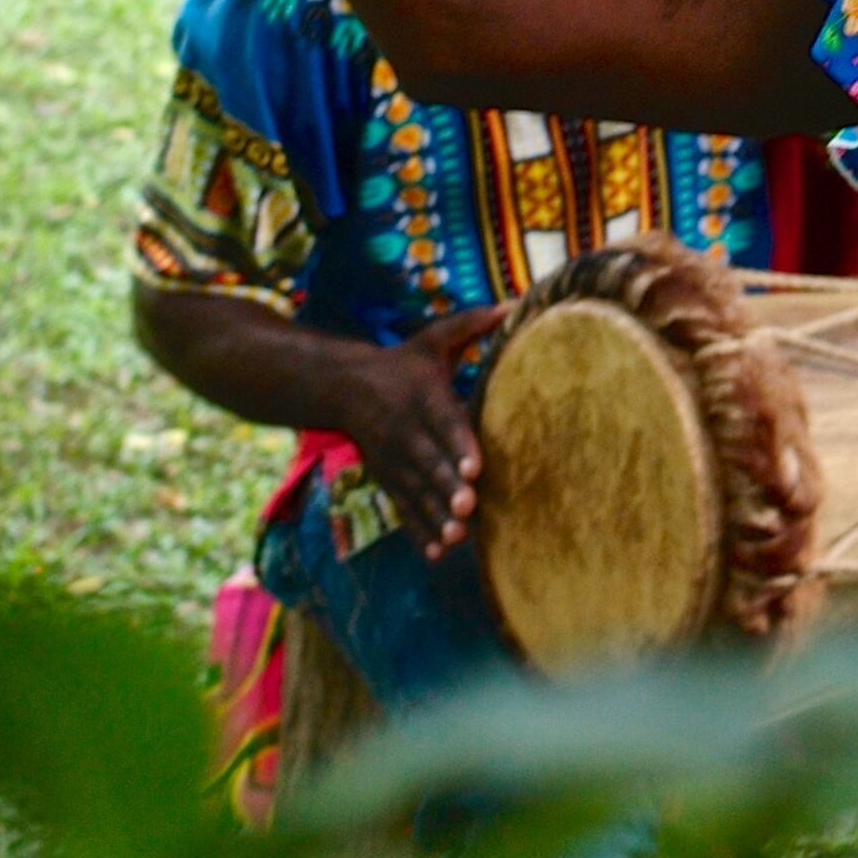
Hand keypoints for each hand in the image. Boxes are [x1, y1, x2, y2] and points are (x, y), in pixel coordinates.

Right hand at [345, 301, 506, 556]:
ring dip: (435, 516)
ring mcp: (395, 459)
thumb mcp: (431, 339)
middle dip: (448, 488)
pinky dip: (419, 531)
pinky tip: (438, 553)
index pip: (443, 422)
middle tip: (468, 508)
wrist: (342, 386)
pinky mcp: (388, 479)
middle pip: (430, 463)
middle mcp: (407, 431)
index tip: (475, 467)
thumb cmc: (402, 362)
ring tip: (456, 537)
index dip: (459, 445)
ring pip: (417, 491)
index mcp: (423, 396)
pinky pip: (404, 508)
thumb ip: (470, 325)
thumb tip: (514, 304)